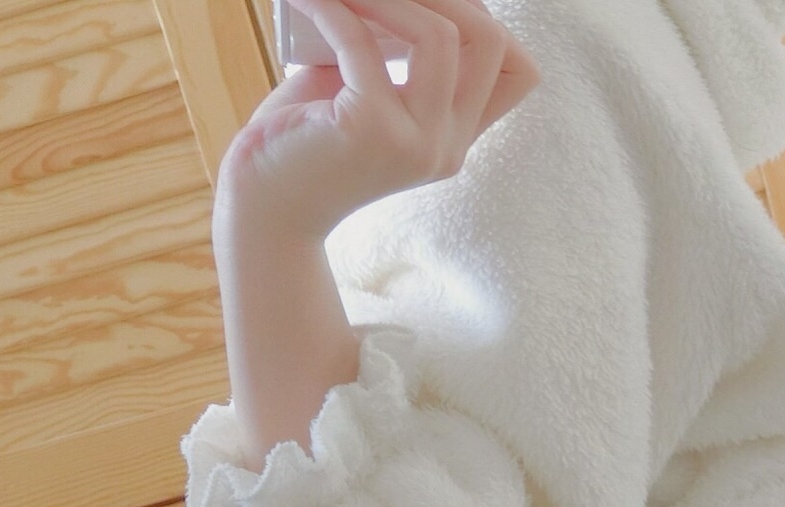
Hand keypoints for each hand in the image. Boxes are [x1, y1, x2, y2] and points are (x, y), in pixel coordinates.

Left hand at [215, 0, 540, 242]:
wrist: (265, 208)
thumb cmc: (307, 143)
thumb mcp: (369, 91)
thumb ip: (399, 52)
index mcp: (453, 139)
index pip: (518, 73)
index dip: (487, 21)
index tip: (432, 5)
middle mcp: (445, 147)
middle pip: (489, 42)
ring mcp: (415, 144)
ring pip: (438, 36)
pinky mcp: (369, 130)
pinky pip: (359, 42)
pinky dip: (331, 8)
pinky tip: (306, 0)